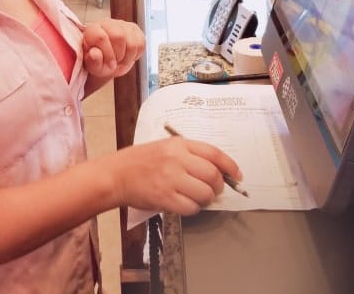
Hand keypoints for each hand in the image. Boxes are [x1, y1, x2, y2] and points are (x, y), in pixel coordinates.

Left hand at [82, 19, 144, 79]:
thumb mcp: (93, 66)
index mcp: (92, 30)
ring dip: (128, 57)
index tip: (110, 66)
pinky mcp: (135, 29)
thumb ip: (92, 61)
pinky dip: (136, 55)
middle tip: (116, 64)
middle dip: (119, 55)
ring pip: (132, 42)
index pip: (101, 37)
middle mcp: (107, 23)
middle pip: (119, 36)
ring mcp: (122, 24)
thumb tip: (94, 54)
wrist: (109, 62)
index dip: (108, 55)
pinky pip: (141, 44)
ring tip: (121, 61)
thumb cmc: (99, 62)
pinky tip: (128, 56)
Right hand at [102, 136, 242, 215]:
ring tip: (197, 198)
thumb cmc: (140, 161)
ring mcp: (171, 179)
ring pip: (204, 193)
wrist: (116, 174)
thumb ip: (189, 155)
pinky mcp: (165, 198)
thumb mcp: (165, 148)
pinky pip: (191, 207)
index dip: (230, 166)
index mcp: (179, 144)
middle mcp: (177, 159)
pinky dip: (193, 209)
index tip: (237, 176)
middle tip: (214, 191)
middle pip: (212, 175)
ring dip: (206, 199)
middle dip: (218, 186)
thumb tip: (216, 171)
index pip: (214, 153)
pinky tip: (184, 204)